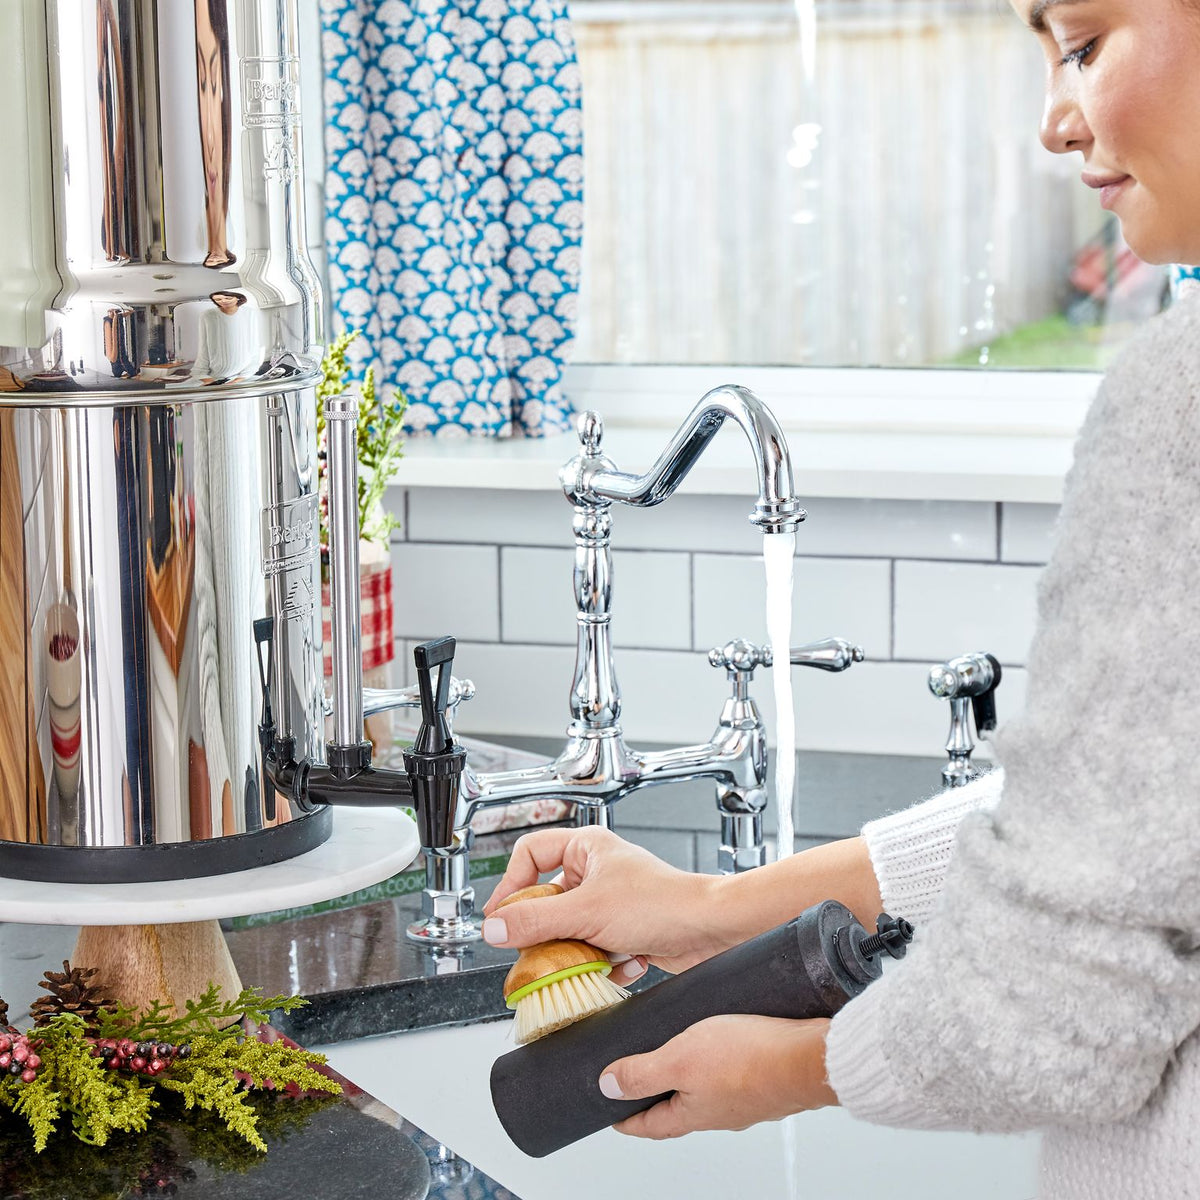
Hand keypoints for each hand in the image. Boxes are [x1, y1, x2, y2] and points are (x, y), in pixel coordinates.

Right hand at [482, 827, 732, 980]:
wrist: (711, 931)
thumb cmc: (664, 904)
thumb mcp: (586, 913)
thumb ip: (535, 921)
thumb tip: (494, 929)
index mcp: (586, 848)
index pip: (530, 854)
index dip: (510, 884)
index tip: (498, 917)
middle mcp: (597, 871)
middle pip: (547, 901)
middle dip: (549, 932)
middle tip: (541, 949)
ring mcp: (611, 902)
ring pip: (570, 930)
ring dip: (579, 952)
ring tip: (591, 959)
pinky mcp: (625, 930)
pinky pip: (594, 949)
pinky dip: (603, 963)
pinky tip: (622, 964)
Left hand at [598, 1015, 836, 1139]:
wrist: (807, 1056)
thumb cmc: (748, 1059)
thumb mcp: (679, 1060)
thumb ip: (642, 1072)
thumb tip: (607, 1087)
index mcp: (693, 1114)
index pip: (650, 1124)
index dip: (627, 1118)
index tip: (611, 1113)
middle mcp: (719, 1113)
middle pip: (678, 1110)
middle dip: (658, 1096)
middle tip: (641, 1079)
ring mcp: (744, 1099)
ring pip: (706, 1092)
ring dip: (689, 1076)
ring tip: (680, 1050)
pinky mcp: (764, 1081)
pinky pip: (732, 1075)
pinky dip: (718, 1062)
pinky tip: (723, 1041)